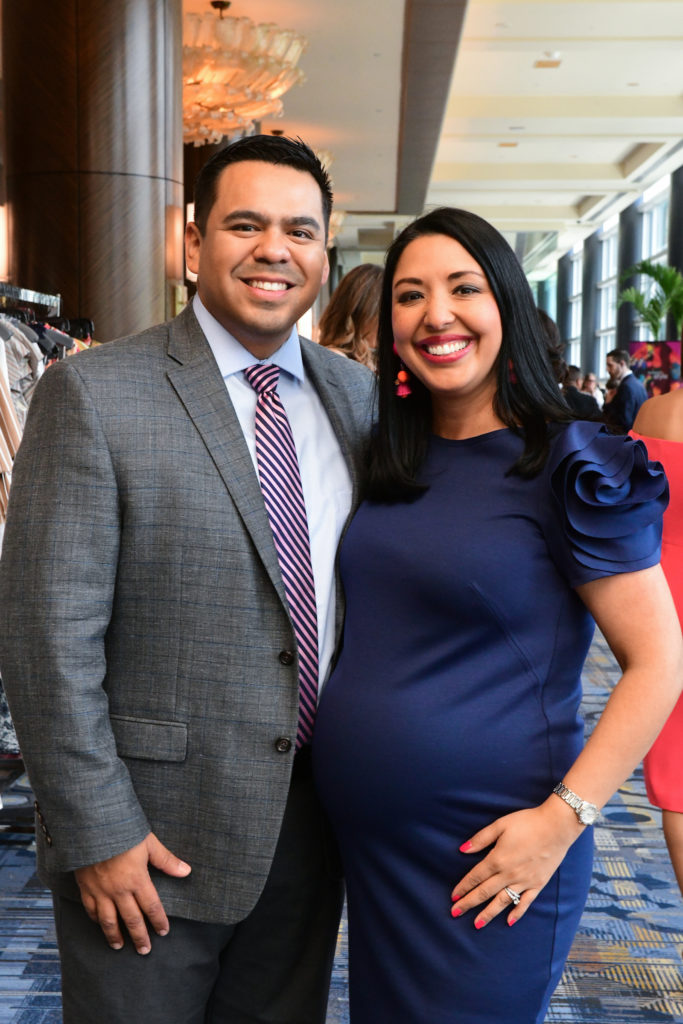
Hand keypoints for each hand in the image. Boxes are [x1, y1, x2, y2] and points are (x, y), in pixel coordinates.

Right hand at [75, 832, 190, 953]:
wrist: (92, 827)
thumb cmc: (123, 832)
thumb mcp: (149, 843)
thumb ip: (166, 860)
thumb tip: (186, 871)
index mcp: (137, 880)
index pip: (151, 906)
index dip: (158, 921)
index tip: (163, 932)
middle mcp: (119, 890)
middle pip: (131, 919)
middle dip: (139, 937)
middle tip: (145, 950)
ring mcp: (101, 891)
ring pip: (109, 920)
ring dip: (115, 935)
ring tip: (119, 946)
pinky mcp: (86, 887)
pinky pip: (91, 909)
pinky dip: (96, 920)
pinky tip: (100, 925)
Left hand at [450, 800, 581, 928]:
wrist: (556, 826)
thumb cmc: (527, 822)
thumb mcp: (500, 825)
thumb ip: (481, 838)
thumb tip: (462, 849)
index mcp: (497, 859)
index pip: (475, 876)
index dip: (463, 887)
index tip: (453, 897)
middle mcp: (509, 874)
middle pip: (484, 892)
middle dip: (469, 903)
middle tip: (455, 913)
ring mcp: (524, 881)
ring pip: (502, 901)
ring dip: (488, 913)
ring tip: (477, 924)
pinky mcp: (538, 884)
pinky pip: (525, 902)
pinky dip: (517, 912)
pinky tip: (508, 921)